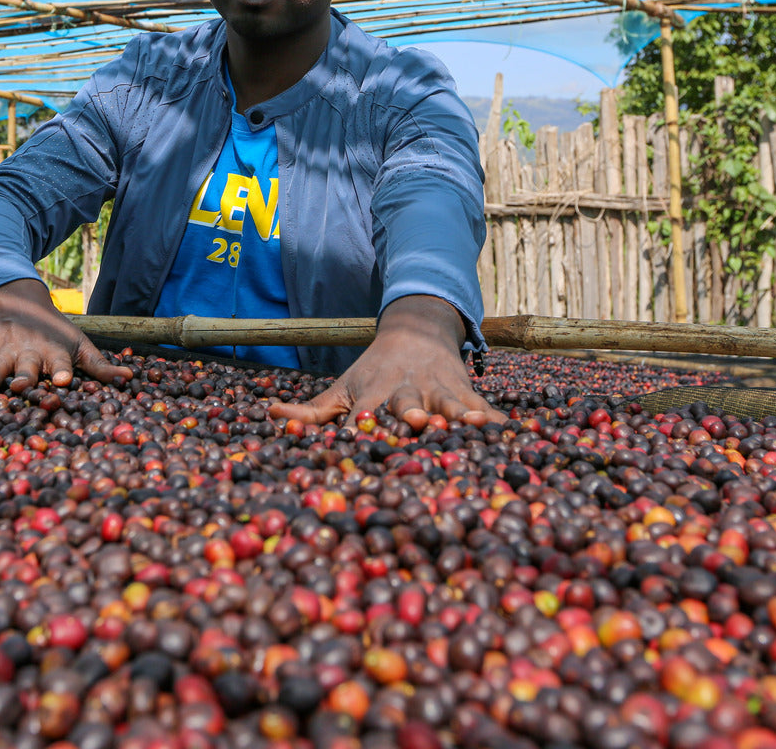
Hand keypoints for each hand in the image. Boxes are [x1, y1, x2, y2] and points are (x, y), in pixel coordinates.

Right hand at [0, 278, 129, 397]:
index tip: (62, 380)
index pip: (59, 362)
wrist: (19, 304)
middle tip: (19, 386)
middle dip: (23, 377)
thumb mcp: (81, 346)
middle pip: (26, 366)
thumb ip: (101, 367)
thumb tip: (131, 379)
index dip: (61, 371)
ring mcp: (4, 352)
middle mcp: (28, 352)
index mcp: (54, 352)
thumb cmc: (56, 335)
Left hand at [269, 295, 504, 429]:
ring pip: (446, 403)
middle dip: (409, 413)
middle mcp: (405, 393)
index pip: (362, 417)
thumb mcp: (340, 389)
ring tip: (467, 422)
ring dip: (455, 413)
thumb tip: (269, 414)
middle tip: (413, 422)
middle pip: (406, 405)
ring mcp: (436, 391)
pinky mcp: (463, 392)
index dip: (360, 430)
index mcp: (371, 396)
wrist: (415, 333)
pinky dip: (492, 418)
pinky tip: (505, 430)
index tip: (356, 443)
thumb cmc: (371, 373)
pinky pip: (481, 407)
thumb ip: (309, 412)